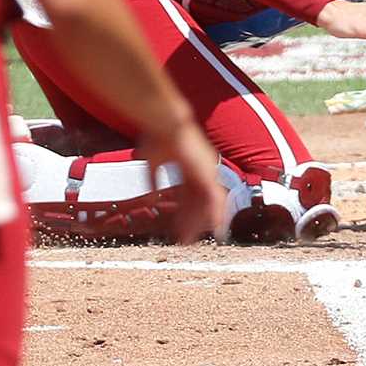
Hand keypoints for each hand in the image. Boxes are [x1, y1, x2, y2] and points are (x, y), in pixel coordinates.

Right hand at [137, 117, 222, 242]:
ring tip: (188, 240)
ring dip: (198, 223)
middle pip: (198, 203)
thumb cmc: (157, 137)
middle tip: (183, 241)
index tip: (176, 228)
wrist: (166, 124)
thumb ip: (154, 181)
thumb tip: (152, 201)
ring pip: (206, 203)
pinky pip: (213, 198)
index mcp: (190, 167)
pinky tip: (211, 227)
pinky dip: (213, 213)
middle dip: (190, 222)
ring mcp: (206, 171)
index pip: (188, 195)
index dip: (183, 212)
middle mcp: (201, 170)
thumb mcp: (152, 163)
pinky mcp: (207, 173)